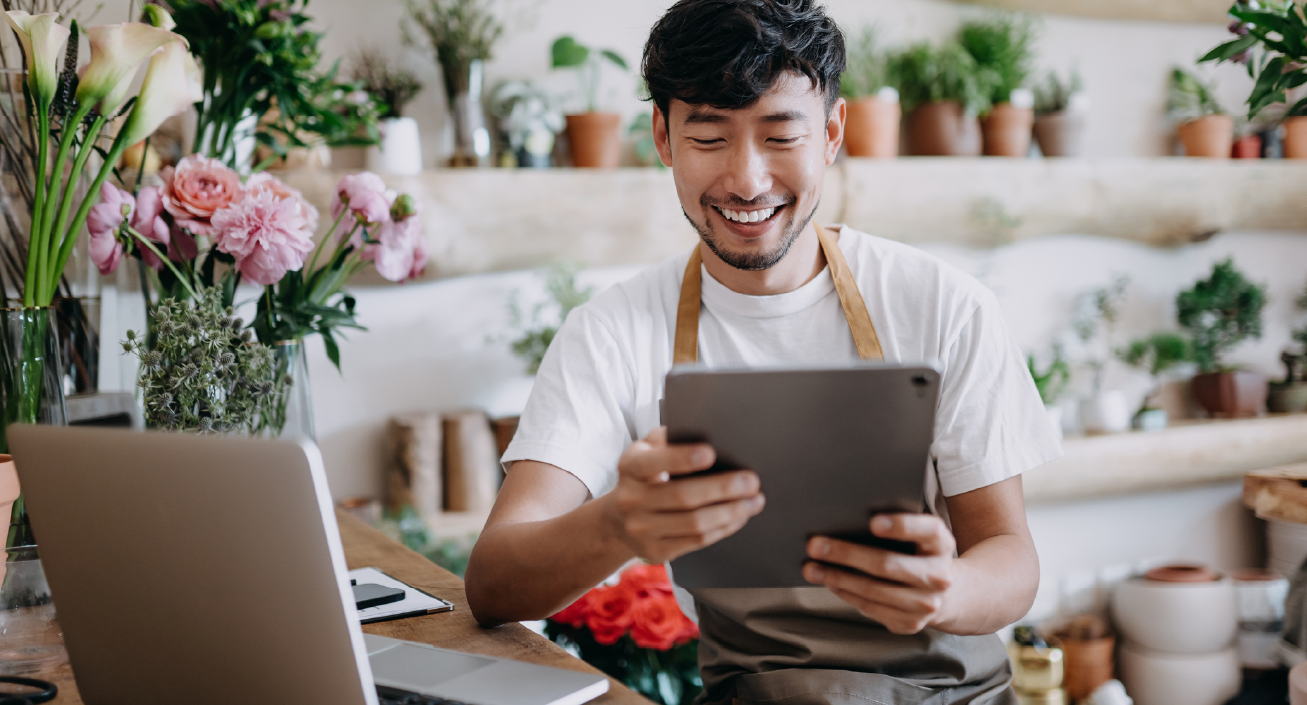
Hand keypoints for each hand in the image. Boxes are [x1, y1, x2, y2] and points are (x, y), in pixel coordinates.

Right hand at [602, 427, 764, 563]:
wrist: (618, 519)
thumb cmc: (645, 475)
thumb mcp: (647, 451)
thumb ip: (669, 439)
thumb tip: (709, 431)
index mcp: (630, 466)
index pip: (655, 462)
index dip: (682, 458)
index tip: (711, 453)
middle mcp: (631, 499)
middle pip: (683, 496)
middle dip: (722, 488)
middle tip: (751, 481)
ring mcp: (641, 529)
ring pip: (694, 523)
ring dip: (730, 512)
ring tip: (755, 501)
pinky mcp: (656, 551)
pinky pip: (697, 541)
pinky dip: (723, 528)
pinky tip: (740, 517)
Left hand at [803, 514, 956, 634]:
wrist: (947, 593)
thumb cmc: (918, 553)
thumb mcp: (918, 535)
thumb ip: (894, 525)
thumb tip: (843, 520)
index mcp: (941, 543)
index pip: (927, 530)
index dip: (901, 526)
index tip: (873, 523)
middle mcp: (939, 575)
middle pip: (887, 564)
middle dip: (846, 553)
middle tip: (814, 545)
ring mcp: (926, 604)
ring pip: (873, 590)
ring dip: (837, 577)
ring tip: (811, 567)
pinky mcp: (910, 623)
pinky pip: (870, 608)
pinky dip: (846, 593)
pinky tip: (830, 582)